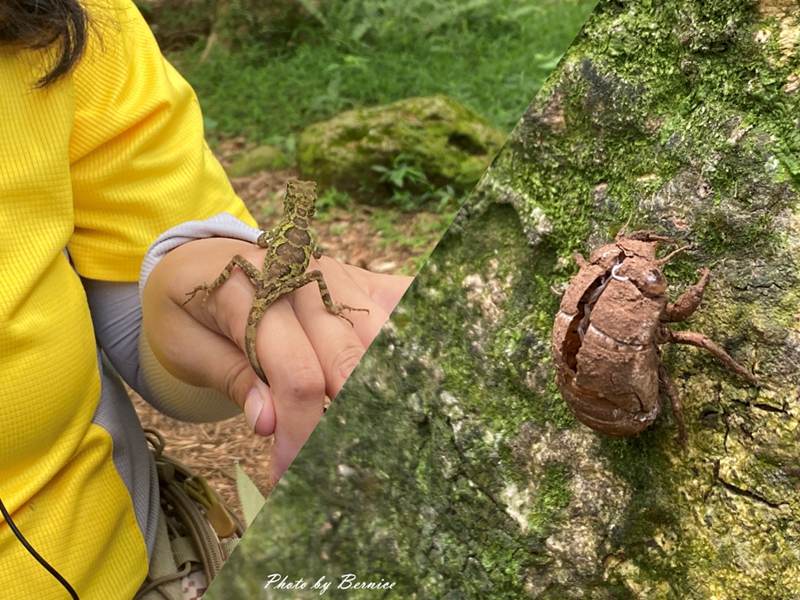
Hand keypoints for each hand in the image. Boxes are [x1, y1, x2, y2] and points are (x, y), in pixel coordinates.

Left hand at [142, 237, 411, 483]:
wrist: (201, 259)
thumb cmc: (188, 306)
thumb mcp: (185, 345)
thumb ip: (231, 378)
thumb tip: (270, 423)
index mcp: (252, 289)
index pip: (294, 373)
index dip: (300, 432)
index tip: (292, 475)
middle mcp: (304, 276)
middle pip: (347, 360)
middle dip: (344, 423)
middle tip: (336, 470)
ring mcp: (337, 274)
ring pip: (381, 340)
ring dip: (379, 393)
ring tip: (371, 439)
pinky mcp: (358, 279)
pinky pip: (402, 304)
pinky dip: (414, 339)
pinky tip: (417, 375)